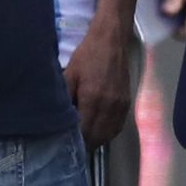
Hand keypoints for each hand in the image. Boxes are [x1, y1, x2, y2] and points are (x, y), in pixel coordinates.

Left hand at [64, 21, 133, 146]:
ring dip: (97, 140)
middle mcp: (109, 106)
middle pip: (98, 136)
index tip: (66, 144)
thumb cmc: (87, 55)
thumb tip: (58, 118)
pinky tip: (99, 132)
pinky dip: (108, 133)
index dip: (76, 141)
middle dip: (86, 143)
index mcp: (93, 99)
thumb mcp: (69, 74)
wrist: (111, 40)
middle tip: (74, 145)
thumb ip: (64, 98)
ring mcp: (120, 105)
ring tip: (85, 141)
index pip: (85, 131)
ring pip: (109, 134)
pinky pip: (118, 126)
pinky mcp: (127, 102)